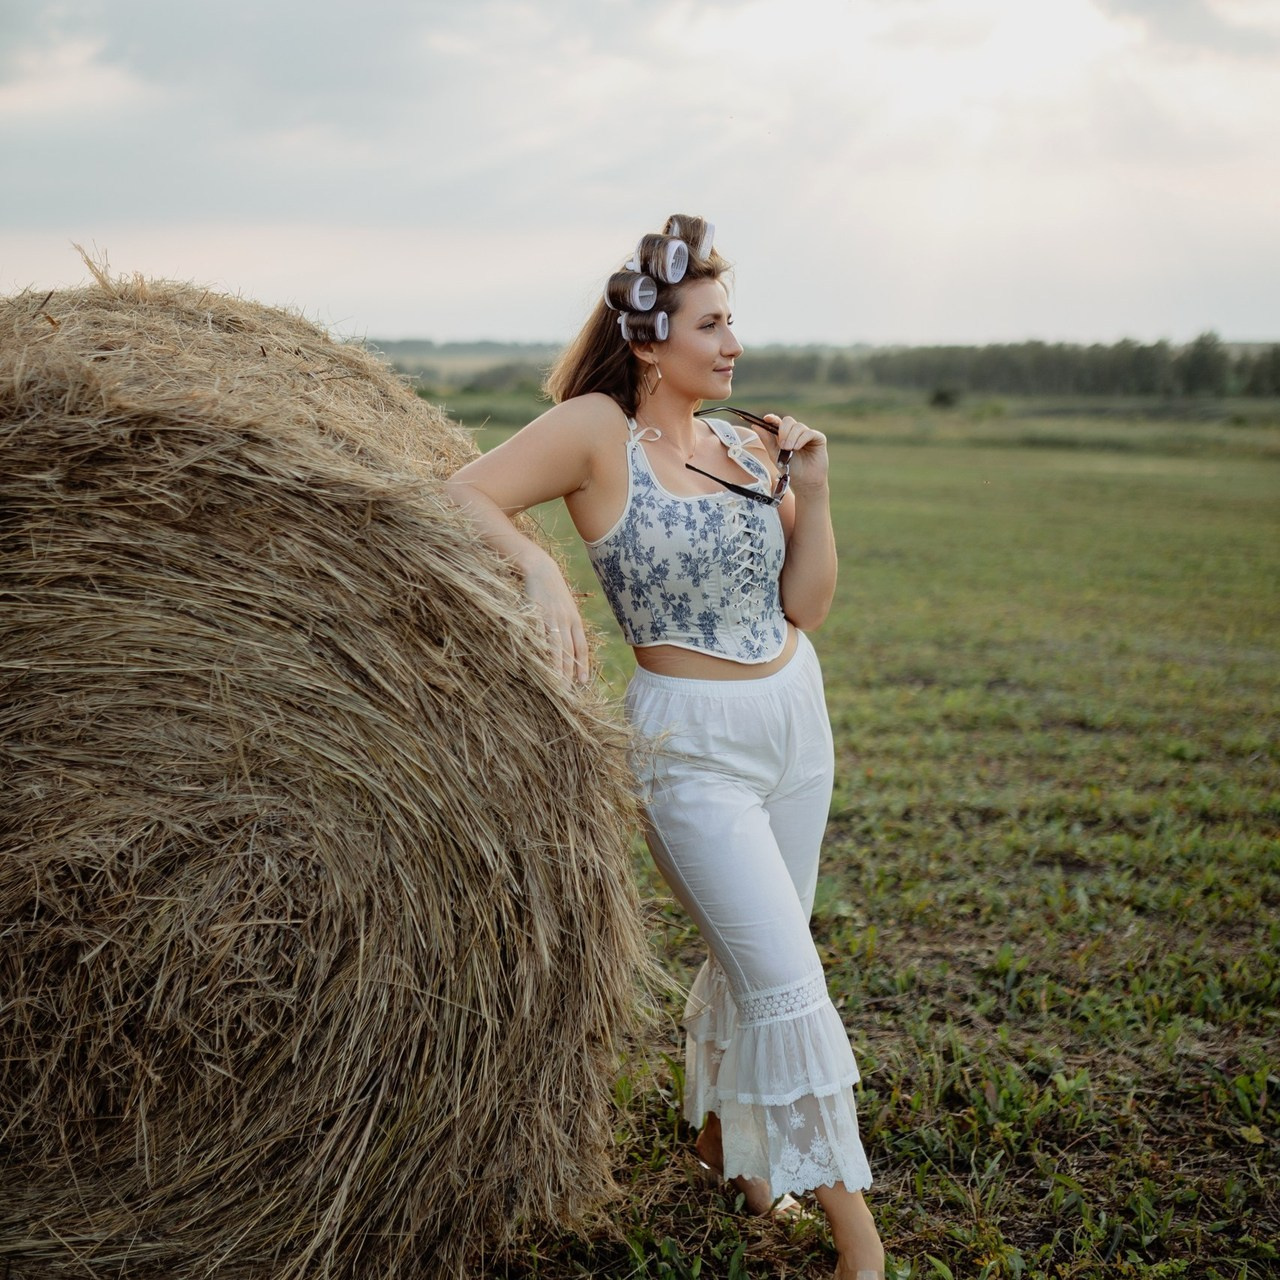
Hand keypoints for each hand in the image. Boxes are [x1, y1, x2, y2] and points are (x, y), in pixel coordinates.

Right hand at [522, 553, 590, 684]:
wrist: (541, 569)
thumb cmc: (554, 591)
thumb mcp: (567, 607)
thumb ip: (569, 625)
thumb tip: (572, 646)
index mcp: (575, 620)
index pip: (581, 647)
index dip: (582, 665)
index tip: (583, 681)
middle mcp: (565, 620)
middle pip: (569, 651)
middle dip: (569, 672)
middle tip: (567, 691)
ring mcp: (550, 618)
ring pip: (555, 647)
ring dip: (556, 667)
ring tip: (555, 683)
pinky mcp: (535, 614)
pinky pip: (538, 636)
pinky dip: (539, 651)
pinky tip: (538, 663)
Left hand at [762, 414, 828, 494]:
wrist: (806, 483)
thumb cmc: (791, 470)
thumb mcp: (775, 455)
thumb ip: (766, 440)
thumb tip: (755, 426)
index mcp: (784, 435)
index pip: (778, 422)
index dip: (772, 418)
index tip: (766, 419)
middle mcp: (796, 433)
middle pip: (788, 421)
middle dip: (783, 431)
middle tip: (782, 445)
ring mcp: (807, 434)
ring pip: (798, 426)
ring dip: (792, 437)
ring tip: (789, 449)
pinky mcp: (818, 438)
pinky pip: (809, 432)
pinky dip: (801, 439)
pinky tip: (797, 448)